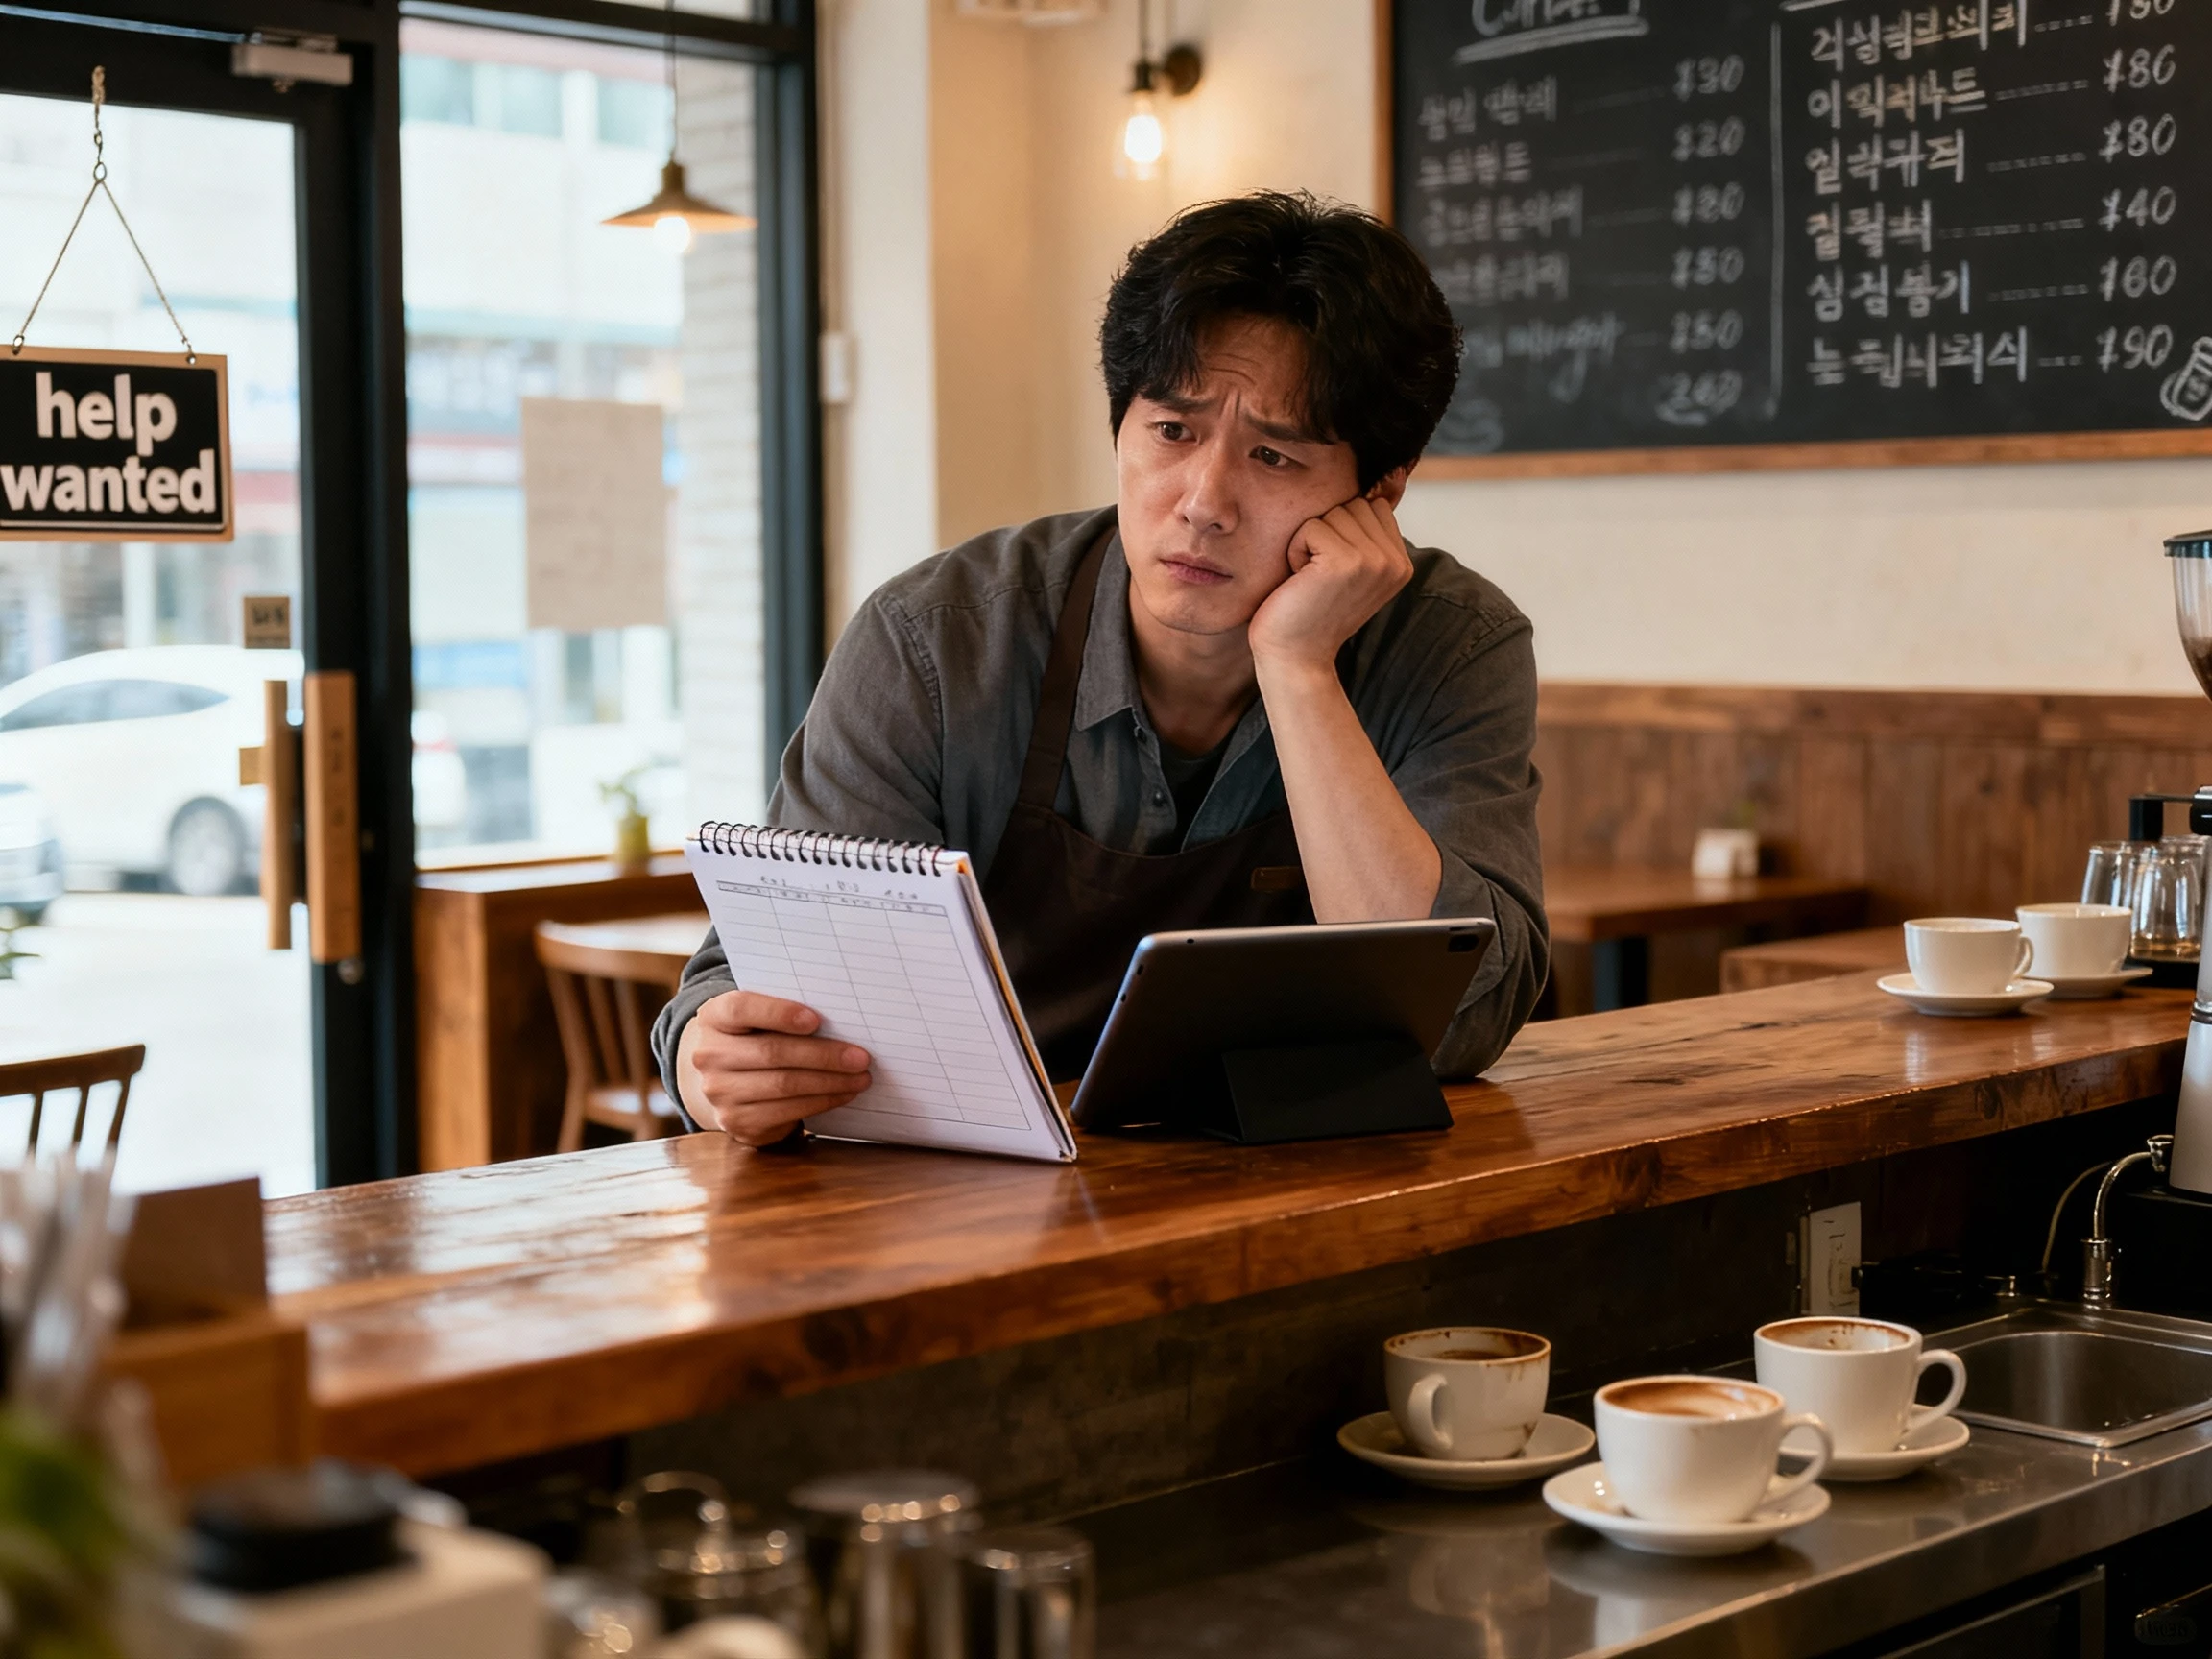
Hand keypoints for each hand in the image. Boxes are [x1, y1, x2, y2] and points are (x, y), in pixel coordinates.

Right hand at [676, 989, 871, 1147]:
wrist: (726, 1077)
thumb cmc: (756, 1036)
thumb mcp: (758, 1017)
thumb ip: (785, 1013)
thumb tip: (842, 1018)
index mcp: (714, 1017)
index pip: (741, 1009)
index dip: (779, 1013)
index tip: (816, 1019)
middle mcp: (708, 1056)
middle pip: (772, 1052)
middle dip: (823, 1055)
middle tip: (860, 1056)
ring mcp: (720, 1092)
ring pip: (784, 1085)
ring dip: (830, 1082)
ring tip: (860, 1076)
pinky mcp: (737, 1121)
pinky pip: (786, 1112)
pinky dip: (822, 1102)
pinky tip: (843, 1093)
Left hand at [1247, 490, 1413, 674]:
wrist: (1295, 657)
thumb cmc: (1310, 610)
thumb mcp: (1349, 570)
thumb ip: (1366, 534)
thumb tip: (1379, 483)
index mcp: (1401, 562)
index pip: (1371, 506)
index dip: (1341, 531)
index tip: (1333, 572)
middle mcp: (1395, 561)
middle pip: (1352, 505)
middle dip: (1325, 533)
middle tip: (1318, 576)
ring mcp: (1374, 561)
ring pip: (1332, 513)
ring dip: (1309, 541)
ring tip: (1310, 578)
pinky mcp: (1346, 562)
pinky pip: (1311, 527)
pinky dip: (1295, 550)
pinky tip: (1300, 581)